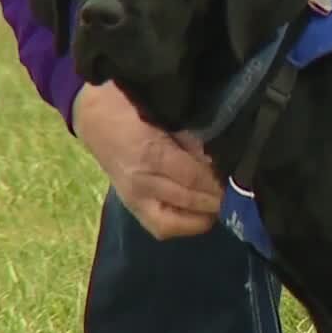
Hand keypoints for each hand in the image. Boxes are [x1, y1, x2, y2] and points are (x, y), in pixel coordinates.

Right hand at [72, 81, 223, 239]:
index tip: (239, 180)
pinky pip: (160, 227)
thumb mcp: (166, 114)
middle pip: (188, 200)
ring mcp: (133, 198)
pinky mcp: (130, 206)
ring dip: (202, 216)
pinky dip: (183, 225)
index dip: (217, 182)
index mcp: (151, 154)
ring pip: (173, 223)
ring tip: (220, 205)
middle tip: (238, 195)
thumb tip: (218, 160)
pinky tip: (199, 215)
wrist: (92, 114)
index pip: (193, 177)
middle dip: (216, 200)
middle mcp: (141, 182)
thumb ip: (192, 139)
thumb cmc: (131, 104)